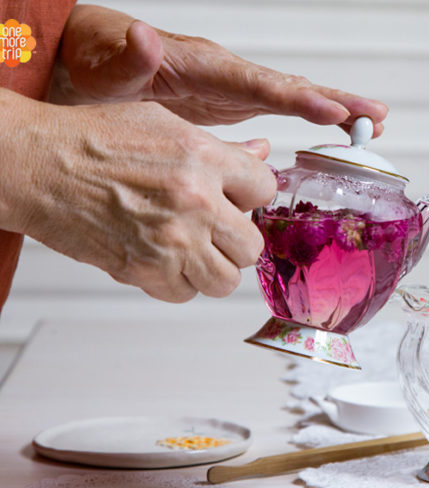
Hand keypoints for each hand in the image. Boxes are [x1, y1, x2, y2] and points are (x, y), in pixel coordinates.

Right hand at [0, 92, 274, 301]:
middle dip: (236, 239)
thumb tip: (260, 152)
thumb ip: (221, 147)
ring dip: (212, 268)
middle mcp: (195, 201)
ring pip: (226, 280)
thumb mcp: (164, 125)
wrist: (35, 165)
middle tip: (216, 229)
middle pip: (252, 246)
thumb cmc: (91, 139)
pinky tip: (163, 258)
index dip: (252, 194)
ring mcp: (172, 240)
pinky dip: (177, 282)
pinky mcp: (144, 270)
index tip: (238, 197)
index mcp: (203, 158)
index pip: (265, 189)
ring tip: (192, 249)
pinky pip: (185, 293)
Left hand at [51, 5, 387, 133]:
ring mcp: (235, 87)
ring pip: (295, 96)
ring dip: (336, 109)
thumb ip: (128, 57)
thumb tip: (143, 37)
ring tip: (374, 124)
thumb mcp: (106, 67)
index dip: (297, 99)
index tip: (333, 111)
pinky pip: (283, 107)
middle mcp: (229, 74)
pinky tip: (336, 130)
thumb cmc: (100, 65)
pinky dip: (314, 116)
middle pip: (292, 88)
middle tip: (376, 118)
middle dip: (336, 102)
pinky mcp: (234, 102)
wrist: (98, 63)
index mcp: (205, 68)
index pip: (259, 85)